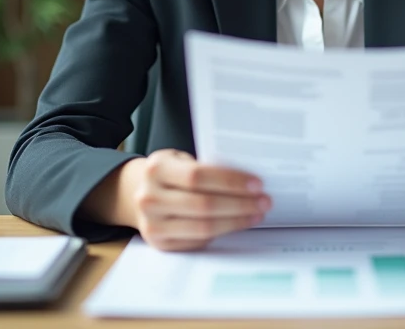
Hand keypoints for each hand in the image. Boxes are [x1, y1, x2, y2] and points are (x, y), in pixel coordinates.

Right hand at [130, 149, 271, 251]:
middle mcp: (150, 197)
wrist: (139, 193)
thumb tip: (248, 180)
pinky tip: (237, 224)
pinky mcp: (160, 244)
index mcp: (157, 168)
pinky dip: (222, 233)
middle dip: (240, 204)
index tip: (257, 184)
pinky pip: (198, 241)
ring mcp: (153, 224)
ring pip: (204, 227)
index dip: (230, 181)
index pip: (198, 176)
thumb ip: (206, 167)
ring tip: (256, 213)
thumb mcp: (181, 160)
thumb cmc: (171, 173)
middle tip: (264, 201)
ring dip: (236, 221)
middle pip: (204, 205)